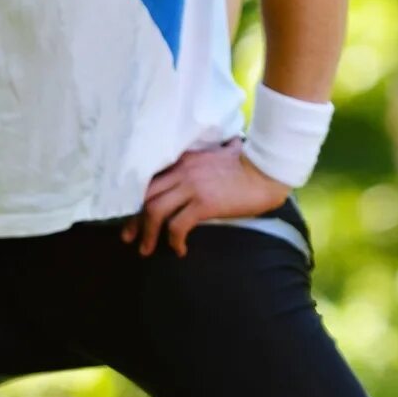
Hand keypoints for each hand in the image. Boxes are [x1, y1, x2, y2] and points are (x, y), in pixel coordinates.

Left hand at [122, 140, 290, 257]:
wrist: (268, 169)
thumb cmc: (251, 163)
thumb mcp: (224, 153)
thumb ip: (214, 153)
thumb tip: (228, 146)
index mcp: (185, 160)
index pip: (151, 179)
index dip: (138, 199)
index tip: (134, 214)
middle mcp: (182, 171)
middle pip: (146, 195)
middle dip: (134, 219)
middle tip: (129, 237)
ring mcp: (192, 187)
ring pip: (154, 210)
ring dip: (147, 233)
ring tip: (146, 249)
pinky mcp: (203, 204)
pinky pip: (177, 226)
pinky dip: (174, 240)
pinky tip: (179, 249)